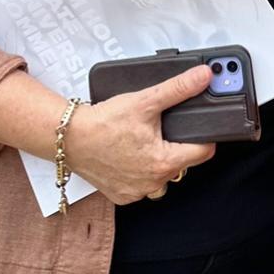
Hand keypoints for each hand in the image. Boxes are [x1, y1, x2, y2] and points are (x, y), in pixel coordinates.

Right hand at [64, 64, 215, 204]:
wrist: (69, 138)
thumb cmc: (103, 123)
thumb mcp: (144, 101)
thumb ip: (178, 88)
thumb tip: (202, 77)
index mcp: (164, 162)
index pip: (203, 152)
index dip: (204, 135)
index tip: (199, 126)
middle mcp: (153, 182)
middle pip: (183, 163)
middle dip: (178, 145)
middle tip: (162, 128)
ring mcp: (137, 191)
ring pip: (162, 175)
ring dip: (159, 160)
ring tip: (146, 140)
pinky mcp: (122, 195)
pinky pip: (142, 184)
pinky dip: (140, 170)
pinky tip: (131, 154)